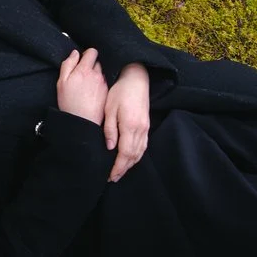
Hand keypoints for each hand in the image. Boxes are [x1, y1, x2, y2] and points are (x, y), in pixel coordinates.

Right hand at [55, 48, 107, 125]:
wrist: (82, 121)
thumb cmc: (69, 103)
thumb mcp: (61, 82)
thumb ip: (68, 64)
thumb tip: (75, 53)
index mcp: (84, 70)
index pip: (92, 51)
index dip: (86, 54)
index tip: (81, 61)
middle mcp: (96, 74)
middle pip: (97, 62)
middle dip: (90, 65)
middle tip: (82, 76)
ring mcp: (103, 83)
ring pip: (100, 73)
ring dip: (95, 76)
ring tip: (86, 87)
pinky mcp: (107, 92)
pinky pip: (103, 83)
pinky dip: (98, 85)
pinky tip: (92, 94)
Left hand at [102, 62, 150, 181]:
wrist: (136, 78)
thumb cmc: (120, 91)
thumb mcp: (110, 109)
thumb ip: (110, 129)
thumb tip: (110, 148)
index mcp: (130, 126)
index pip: (125, 153)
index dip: (118, 167)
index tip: (110, 176)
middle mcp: (140, 129)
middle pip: (133, 156)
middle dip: (123, 169)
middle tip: (113, 178)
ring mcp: (145, 128)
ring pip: (140, 152)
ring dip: (130, 164)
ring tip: (120, 171)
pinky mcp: (146, 125)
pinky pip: (143, 145)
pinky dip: (136, 155)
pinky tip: (130, 159)